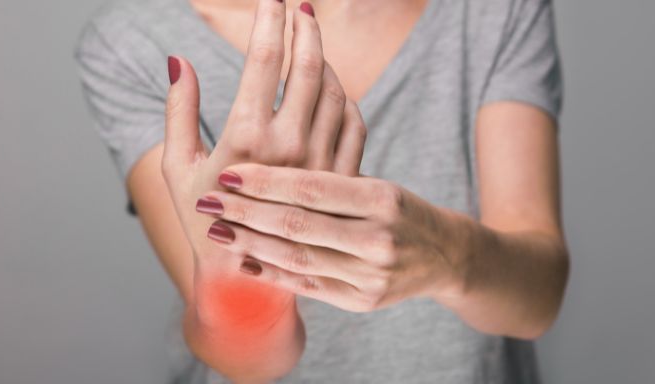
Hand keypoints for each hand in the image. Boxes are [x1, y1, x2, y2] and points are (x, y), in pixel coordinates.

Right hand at [162, 1, 365, 324]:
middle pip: (308, 67)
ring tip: (311, 44)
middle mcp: (291, 147)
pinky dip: (345, 96)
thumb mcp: (178, 166)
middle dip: (305, 27)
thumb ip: (178, 110)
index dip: (269, 20)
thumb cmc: (204, 220)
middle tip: (299, 6)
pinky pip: (354, 121)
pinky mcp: (343, 179)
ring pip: (335, 91)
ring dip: (324, 60)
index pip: (264, 59)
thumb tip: (178, 60)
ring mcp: (322, 164)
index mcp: (247, 138)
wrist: (247, 277)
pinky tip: (331, 88)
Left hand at [195, 164, 471, 312]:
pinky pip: (308, 285)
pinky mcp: (362, 300)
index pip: (312, 187)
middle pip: (298, 224)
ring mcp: (371, 275)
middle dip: (247, 212)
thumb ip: (333, 176)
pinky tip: (244, 261)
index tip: (229, 173)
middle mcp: (378, 238)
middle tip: (210, 202)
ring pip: (298, 258)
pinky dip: (272, 273)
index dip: (266, 181)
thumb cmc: (399, 210)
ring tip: (219, 230)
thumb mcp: (378, 185)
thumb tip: (269, 157)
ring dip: (252, 244)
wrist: (445, 256)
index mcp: (381, 198)